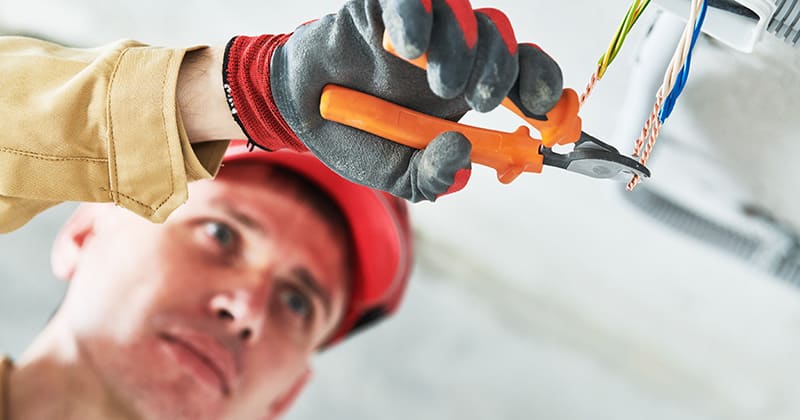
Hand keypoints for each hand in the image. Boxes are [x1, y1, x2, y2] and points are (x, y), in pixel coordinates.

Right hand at [224, 0, 562, 201]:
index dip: (542, 88)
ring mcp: (420, 27)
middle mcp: (450, 53)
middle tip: (480, 100)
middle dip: (501, 70)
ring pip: (466, 14)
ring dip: (463, 47)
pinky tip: (408, 47)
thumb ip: (432, 175)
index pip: (522, 75)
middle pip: (501, 40)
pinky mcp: (382, 6)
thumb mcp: (398, 172)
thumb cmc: (357, 135)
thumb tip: (462, 157)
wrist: (299, 112)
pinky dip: (416, 17)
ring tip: (438, 82)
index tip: (546, 113)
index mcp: (466, 91)